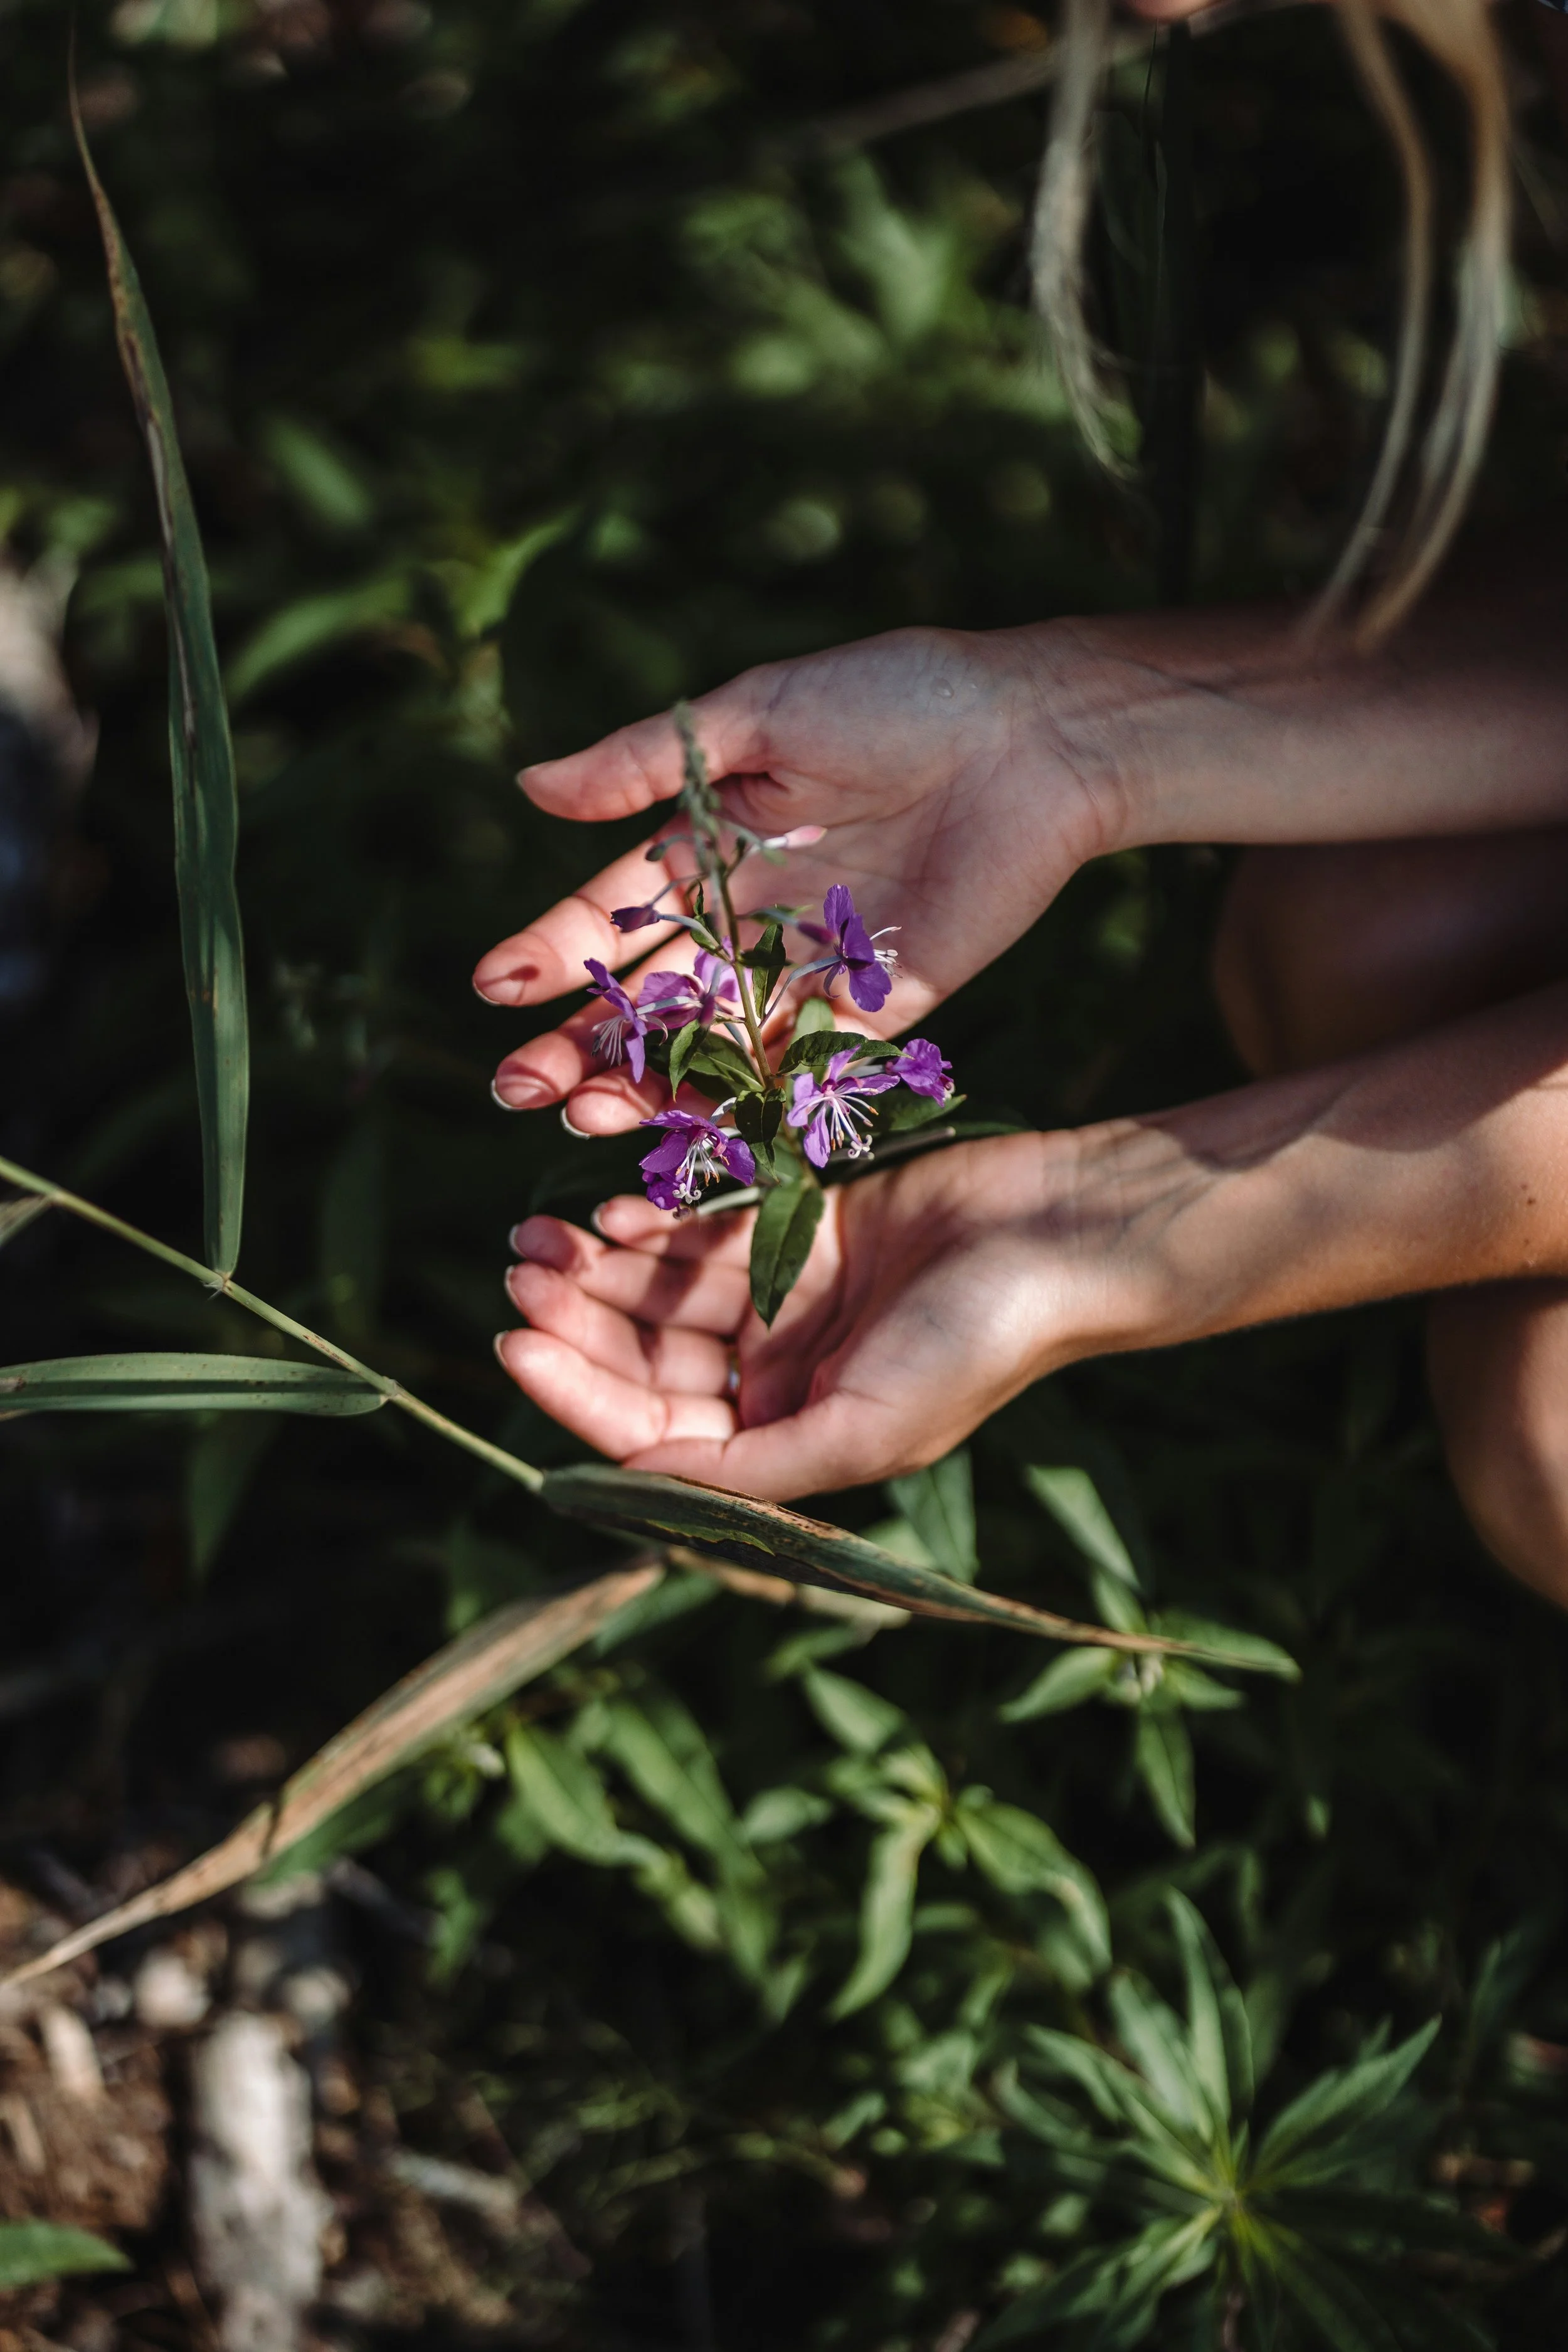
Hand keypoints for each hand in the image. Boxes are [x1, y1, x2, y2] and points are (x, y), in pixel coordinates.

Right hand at [473, 625, 1110, 1131]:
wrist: (1031, 738)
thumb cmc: (896, 699)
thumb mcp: (758, 713)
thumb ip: (644, 763)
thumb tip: (528, 787)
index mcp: (708, 846)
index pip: (611, 915)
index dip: (552, 954)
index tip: (494, 990)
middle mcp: (748, 919)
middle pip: (647, 999)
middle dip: (579, 1045)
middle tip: (520, 1088)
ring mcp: (807, 971)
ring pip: (709, 1047)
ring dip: (646, 1087)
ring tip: (588, 1116)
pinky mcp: (876, 1009)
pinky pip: (800, 1068)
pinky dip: (746, 1102)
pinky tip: (690, 1130)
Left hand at [495, 1132, 1155, 1499]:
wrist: (1060, 1233)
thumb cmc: (975, 1345)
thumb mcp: (861, 1429)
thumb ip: (750, 1467)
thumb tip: (636, 1485)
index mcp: (791, 1441)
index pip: (655, 1434)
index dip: (578, 1397)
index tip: (511, 1348)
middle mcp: (781, 1378)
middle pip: (647, 1361)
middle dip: (577, 1325)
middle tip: (515, 1275)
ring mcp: (788, 1300)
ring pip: (663, 1294)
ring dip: (599, 1270)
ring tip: (536, 1235)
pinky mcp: (802, 1225)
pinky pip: (706, 1231)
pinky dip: (654, 1224)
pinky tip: (612, 1210)